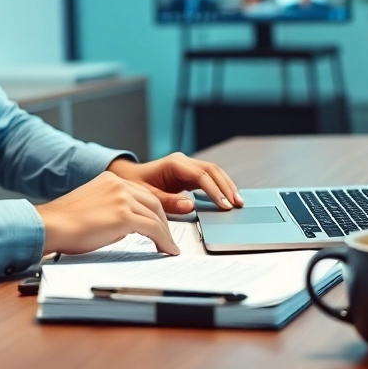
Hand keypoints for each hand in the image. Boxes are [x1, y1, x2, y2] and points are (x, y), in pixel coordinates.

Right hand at [34, 171, 179, 256]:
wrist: (50, 226)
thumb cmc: (64, 223)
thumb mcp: (93, 205)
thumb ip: (112, 208)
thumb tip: (127, 225)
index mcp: (110, 179)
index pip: (142, 194)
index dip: (154, 211)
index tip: (160, 224)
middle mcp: (119, 184)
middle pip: (154, 202)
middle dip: (163, 223)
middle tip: (168, 238)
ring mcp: (122, 199)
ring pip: (156, 216)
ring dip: (165, 234)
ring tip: (169, 247)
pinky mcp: (124, 216)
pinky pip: (153, 229)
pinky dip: (163, 241)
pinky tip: (166, 250)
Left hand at [107, 152, 243, 214]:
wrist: (129, 179)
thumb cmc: (136, 186)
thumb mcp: (149, 196)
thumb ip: (169, 202)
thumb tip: (190, 206)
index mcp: (174, 164)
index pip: (201, 175)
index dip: (214, 190)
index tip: (223, 204)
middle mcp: (184, 162)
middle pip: (212, 170)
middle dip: (226, 187)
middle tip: (237, 204)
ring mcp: (188, 167)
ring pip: (214, 173)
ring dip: (227, 186)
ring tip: (239, 202)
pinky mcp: (190, 175)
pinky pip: (210, 179)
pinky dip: (221, 188)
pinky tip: (229, 199)